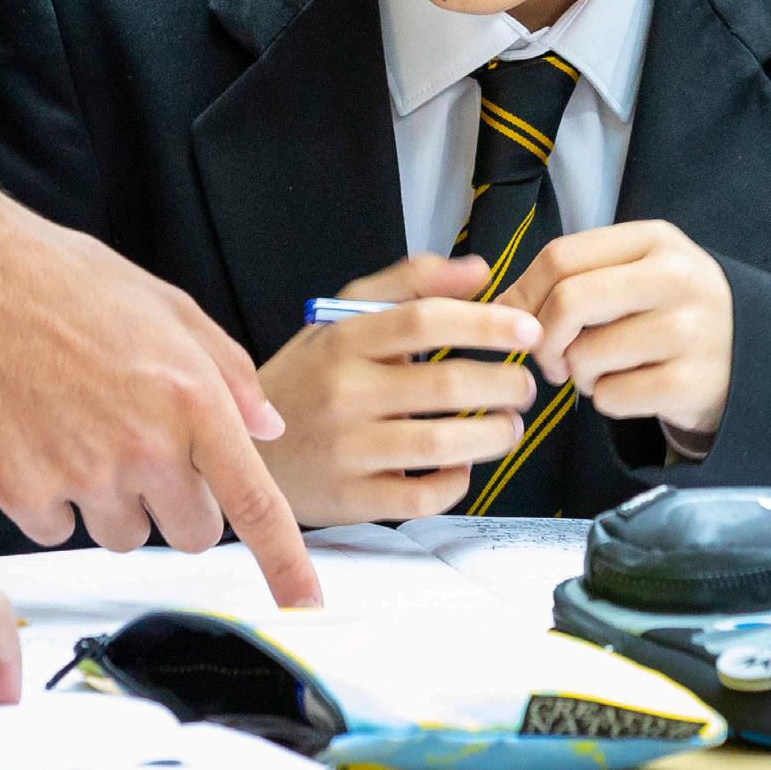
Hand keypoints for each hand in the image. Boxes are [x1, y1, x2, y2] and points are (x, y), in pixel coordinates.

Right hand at [0, 148, 321, 608]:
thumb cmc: (65, 280)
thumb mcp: (167, 305)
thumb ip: (228, 371)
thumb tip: (267, 430)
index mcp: (190, 397)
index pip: (253, 501)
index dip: (284, 561)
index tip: (303, 600)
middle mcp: (143, 443)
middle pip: (189, 534)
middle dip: (176, 504)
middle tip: (142, 448)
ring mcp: (81, 473)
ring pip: (122, 536)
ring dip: (112, 502)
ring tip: (80, 429)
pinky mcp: (22, 491)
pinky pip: (56, 531)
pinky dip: (49, 500)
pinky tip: (37, 438)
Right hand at [258, 252, 541, 524]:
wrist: (243, 446)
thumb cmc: (307, 380)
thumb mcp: (342, 317)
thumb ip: (409, 284)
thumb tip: (477, 271)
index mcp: (344, 340)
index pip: (423, 319)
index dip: (485, 322)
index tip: (526, 328)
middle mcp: (343, 391)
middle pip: (445, 385)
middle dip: (504, 384)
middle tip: (523, 385)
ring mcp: (347, 448)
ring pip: (442, 445)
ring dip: (494, 435)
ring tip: (508, 425)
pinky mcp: (351, 498)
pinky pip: (423, 496)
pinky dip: (456, 481)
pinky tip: (462, 465)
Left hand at [502, 219, 733, 439]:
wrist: (750, 359)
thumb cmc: (668, 312)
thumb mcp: (631, 275)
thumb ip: (571, 279)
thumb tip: (496, 307)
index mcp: (655, 239)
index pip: (561, 256)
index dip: (524, 293)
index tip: (516, 321)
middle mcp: (678, 277)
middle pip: (569, 301)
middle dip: (544, 339)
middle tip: (550, 361)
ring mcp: (691, 330)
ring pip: (588, 354)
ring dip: (577, 375)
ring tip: (599, 373)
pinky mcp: (695, 383)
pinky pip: (614, 397)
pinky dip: (605, 401)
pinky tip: (627, 391)